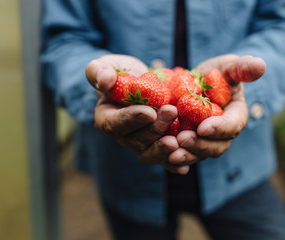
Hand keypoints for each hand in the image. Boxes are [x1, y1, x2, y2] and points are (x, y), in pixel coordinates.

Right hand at [85, 54, 189, 173]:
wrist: (139, 83)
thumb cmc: (120, 73)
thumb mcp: (106, 65)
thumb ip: (99, 71)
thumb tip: (105, 80)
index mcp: (106, 119)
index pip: (116, 123)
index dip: (132, 119)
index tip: (149, 112)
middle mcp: (122, 137)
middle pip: (136, 140)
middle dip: (155, 128)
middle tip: (172, 112)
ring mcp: (140, 144)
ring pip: (149, 153)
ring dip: (163, 150)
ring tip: (177, 142)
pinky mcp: (156, 146)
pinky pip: (163, 159)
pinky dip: (173, 164)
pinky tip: (185, 166)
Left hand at [168, 54, 265, 164]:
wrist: (194, 84)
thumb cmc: (215, 74)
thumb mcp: (228, 67)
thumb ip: (242, 68)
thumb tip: (260, 65)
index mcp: (235, 116)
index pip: (232, 125)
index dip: (220, 128)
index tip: (204, 127)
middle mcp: (222, 134)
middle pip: (216, 146)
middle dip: (200, 145)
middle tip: (183, 139)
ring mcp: (205, 141)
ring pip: (199, 154)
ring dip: (186, 155)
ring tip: (172, 153)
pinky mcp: (189, 144)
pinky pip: (184, 154)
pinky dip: (175, 158)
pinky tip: (165, 157)